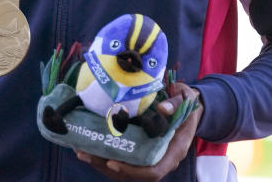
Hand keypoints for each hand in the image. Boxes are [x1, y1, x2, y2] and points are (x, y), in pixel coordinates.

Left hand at [74, 83, 201, 180]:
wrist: (190, 104)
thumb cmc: (187, 102)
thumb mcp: (186, 98)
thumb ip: (176, 103)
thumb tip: (163, 108)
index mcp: (174, 150)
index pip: (153, 172)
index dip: (132, 171)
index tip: (113, 163)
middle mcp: (161, 157)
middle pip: (133, 173)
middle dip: (108, 167)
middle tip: (86, 155)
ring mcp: (151, 154)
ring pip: (125, 168)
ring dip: (102, 163)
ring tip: (81, 151)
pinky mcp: (142, 149)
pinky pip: (124, 158)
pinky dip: (106, 154)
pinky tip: (89, 145)